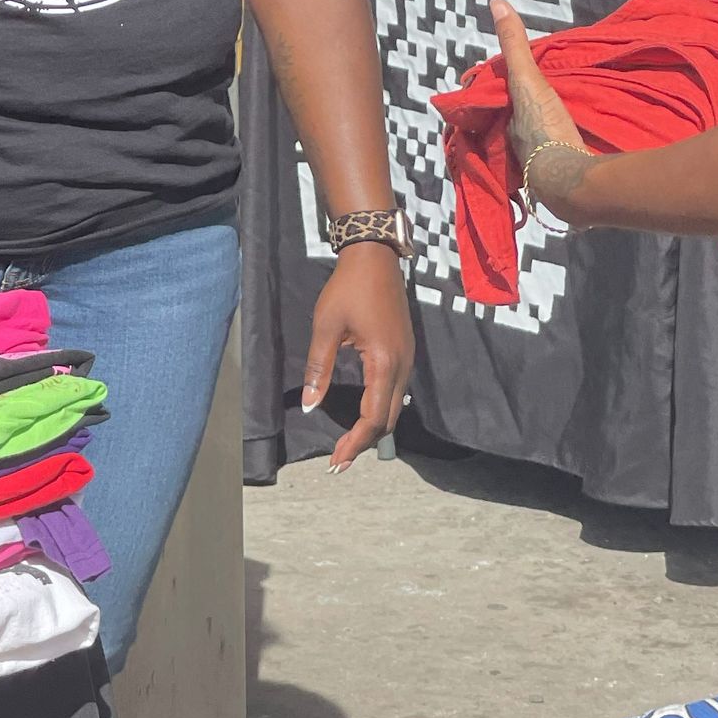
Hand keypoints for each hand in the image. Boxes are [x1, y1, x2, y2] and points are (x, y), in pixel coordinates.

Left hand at [303, 243, 414, 470]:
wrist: (374, 256)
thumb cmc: (347, 289)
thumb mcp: (326, 328)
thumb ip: (319, 370)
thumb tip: (309, 406)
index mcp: (384, 362)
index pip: (373, 418)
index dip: (354, 443)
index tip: (336, 461)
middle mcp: (403, 365)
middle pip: (388, 419)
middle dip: (365, 442)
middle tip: (339, 458)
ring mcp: (408, 358)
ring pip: (395, 408)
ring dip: (374, 427)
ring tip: (349, 442)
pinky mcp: (405, 351)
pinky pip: (397, 392)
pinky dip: (381, 410)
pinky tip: (364, 414)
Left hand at [488, 0, 588, 205]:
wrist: (572, 177)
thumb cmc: (543, 129)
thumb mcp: (526, 80)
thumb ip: (514, 45)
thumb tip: (497, 3)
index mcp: (509, 130)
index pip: (505, 105)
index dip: (513, 92)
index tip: (524, 78)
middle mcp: (523, 151)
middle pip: (526, 125)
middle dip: (535, 114)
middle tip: (552, 96)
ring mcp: (547, 168)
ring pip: (548, 143)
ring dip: (558, 132)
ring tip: (574, 115)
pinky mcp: (573, 177)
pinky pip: (573, 157)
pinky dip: (579, 148)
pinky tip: (593, 140)